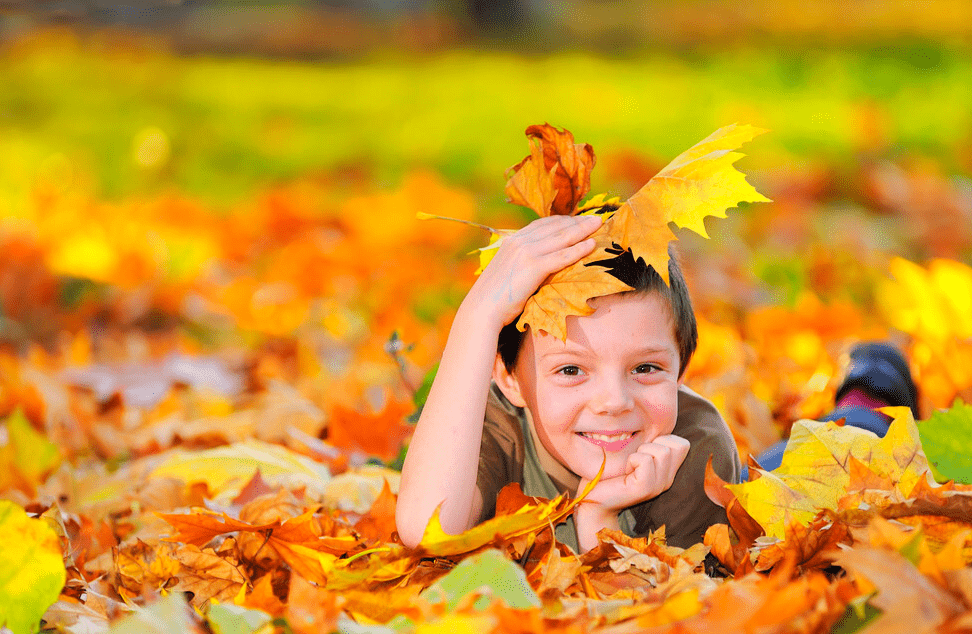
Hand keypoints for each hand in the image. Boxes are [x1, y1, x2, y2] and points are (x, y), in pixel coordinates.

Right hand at [463, 214, 601, 328]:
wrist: (482, 309)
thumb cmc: (494, 297)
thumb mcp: (507, 271)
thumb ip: (519, 262)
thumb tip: (534, 264)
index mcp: (511, 240)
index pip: (542, 224)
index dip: (562, 220)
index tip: (577, 220)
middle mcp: (518, 241)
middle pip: (554, 226)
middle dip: (577, 221)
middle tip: (595, 218)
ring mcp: (526, 252)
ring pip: (561, 237)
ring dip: (582, 230)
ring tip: (598, 224)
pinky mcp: (533, 266)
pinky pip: (562, 256)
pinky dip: (578, 249)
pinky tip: (591, 245)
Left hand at [576, 435, 690, 514]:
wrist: (593, 497)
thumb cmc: (610, 470)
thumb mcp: (634, 450)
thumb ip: (648, 439)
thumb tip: (656, 414)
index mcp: (667, 470)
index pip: (683, 444)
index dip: (662, 439)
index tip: (641, 450)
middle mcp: (667, 479)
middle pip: (677, 445)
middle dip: (652, 443)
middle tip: (634, 458)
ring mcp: (658, 486)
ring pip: (663, 451)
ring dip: (641, 451)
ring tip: (629, 465)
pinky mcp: (645, 489)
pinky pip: (646, 461)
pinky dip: (633, 459)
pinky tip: (625, 471)